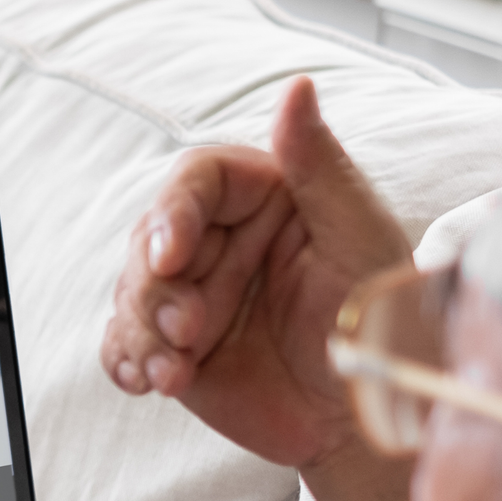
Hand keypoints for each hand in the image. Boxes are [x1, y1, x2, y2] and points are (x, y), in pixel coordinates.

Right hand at [99, 77, 410, 469]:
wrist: (367, 413)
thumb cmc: (378, 318)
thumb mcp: (359, 236)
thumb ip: (319, 164)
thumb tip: (297, 87)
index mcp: (262, 200)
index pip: (195, 181)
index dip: (172, 212)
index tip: (170, 255)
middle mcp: (220, 242)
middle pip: (149, 240)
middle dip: (155, 289)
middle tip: (187, 329)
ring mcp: (192, 295)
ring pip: (131, 293)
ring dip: (143, 331)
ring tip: (175, 370)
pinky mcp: (175, 347)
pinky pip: (124, 343)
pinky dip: (126, 360)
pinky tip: (148, 380)